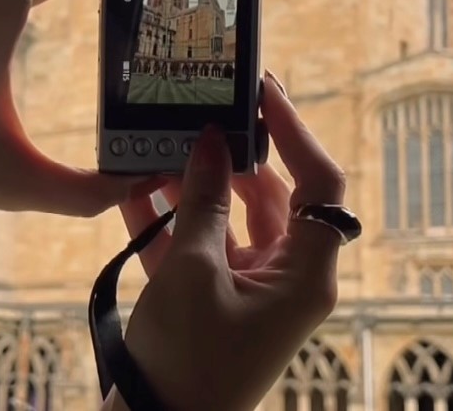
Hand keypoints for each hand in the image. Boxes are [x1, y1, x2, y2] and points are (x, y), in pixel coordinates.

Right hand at [113, 74, 346, 410]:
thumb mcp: (192, 270)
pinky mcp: (214, 296)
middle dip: (230, 155)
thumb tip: (212, 140)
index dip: (296, 131)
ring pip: (227, 215)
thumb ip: (203, 200)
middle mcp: (285, 275)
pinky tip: (132, 190)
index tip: (263, 91)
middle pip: (269, 194)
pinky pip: (197, 243)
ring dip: (192, 185)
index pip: (320, 182)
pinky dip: (169, 219)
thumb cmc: (188, 360)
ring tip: (157, 147)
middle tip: (199, 112)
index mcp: (304, 272)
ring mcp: (248, 285)